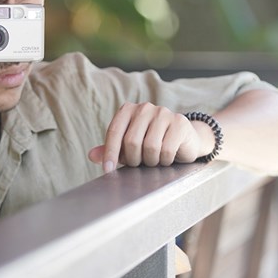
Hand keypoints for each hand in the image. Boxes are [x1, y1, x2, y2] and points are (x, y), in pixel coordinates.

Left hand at [88, 102, 213, 173]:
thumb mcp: (129, 148)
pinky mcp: (179, 123)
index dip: (110, 153)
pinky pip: (166, 150)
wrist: (185, 141)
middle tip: (140, 164)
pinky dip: (165, 160)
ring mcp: (164, 113)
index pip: (114, 131)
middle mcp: (145, 107)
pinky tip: (167, 158)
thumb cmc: (153, 144)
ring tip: (155, 160)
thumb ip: (111, 149)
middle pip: (131, 141)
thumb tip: (92, 156)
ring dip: (151, 161)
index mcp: (129, 109)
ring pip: (150, 147)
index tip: (108, 170)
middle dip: (134, 160)